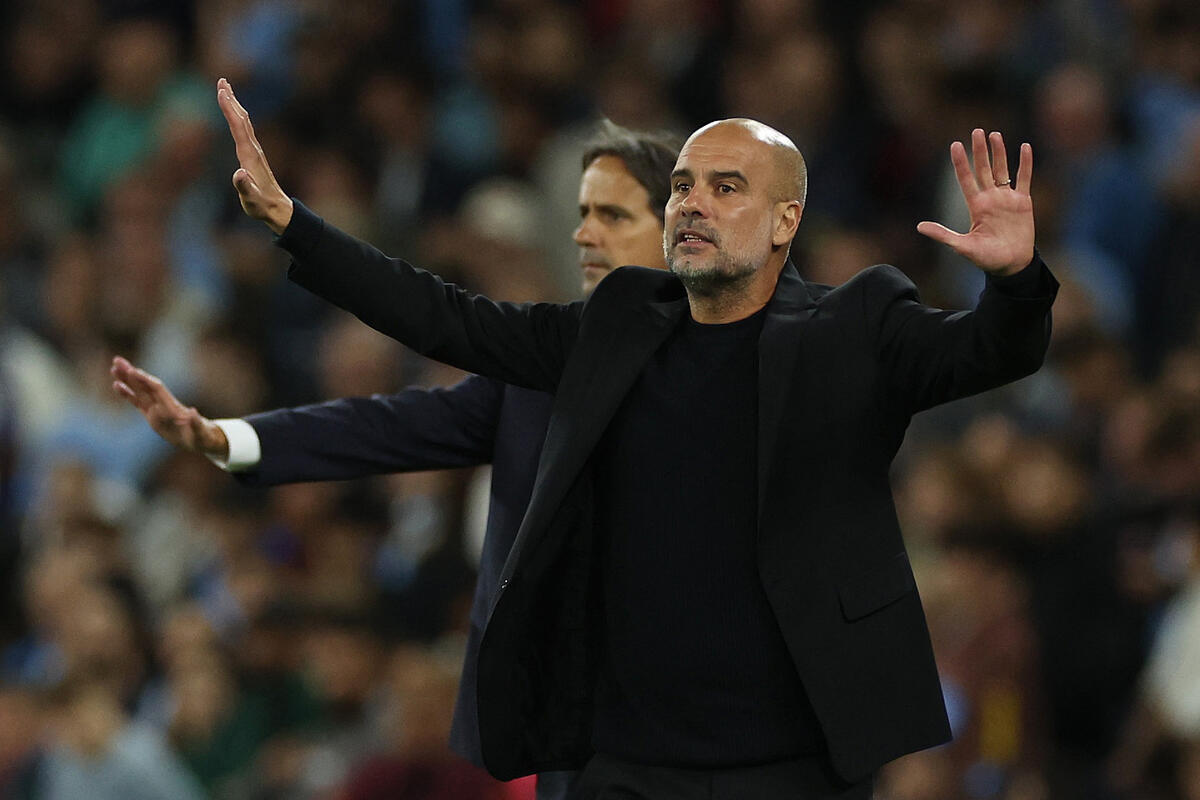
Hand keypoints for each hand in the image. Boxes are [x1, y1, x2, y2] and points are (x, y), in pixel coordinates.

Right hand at [110, 356, 228, 458]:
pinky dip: (127, 394)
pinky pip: (137, 402)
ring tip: (114, 368)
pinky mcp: (151, 415)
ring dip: (127, 380)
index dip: (145, 381)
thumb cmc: (202, 436)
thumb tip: (193, 412)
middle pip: (145, 386)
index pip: (157, 390)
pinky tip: (116, 384)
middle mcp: (163, 404)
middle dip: (132, 374)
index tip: (132, 371)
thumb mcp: (201, 433)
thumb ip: (196, 423)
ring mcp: (156, 408)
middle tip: (117, 360)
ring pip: (139, 391)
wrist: (202, 439)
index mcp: (173, 407)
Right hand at [217, 77, 292, 234]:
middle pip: (242, 119)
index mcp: (249, 156)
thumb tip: (239, 174)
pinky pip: (244, 130)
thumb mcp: (251, 199)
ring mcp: (254, 151)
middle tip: (222, 81)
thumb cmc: (262, 206)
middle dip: (231, 100)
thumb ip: (244, 187)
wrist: (278, 209)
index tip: (221, 92)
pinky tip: (235, 114)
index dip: (229, 109)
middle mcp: (253, 150)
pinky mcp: (253, 155)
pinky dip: (237, 117)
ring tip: (225, 90)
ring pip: (244, 123)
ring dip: (234, 105)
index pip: (238, 127)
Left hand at [917, 129, 1034, 275]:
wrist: (1011, 265)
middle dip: (979, 151)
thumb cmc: (986, 258)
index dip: (960, 163)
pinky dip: (1025, 164)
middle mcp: (990, 199)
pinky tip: (1024, 147)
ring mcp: (1007, 199)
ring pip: (1002, 169)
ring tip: (995, 134)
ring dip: (999, 153)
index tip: (954, 145)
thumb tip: (919, 226)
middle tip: (976, 131)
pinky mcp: (1023, 202)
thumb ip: (943, 235)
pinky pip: (1024, 178)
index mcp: (976, 207)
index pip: (966, 179)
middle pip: (983, 169)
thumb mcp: (963, 246)